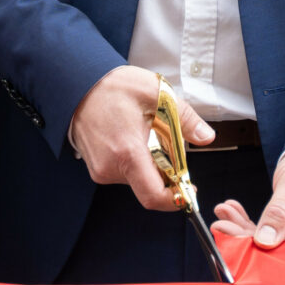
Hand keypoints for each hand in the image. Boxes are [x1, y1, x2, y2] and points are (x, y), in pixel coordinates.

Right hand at [67, 65, 212, 211]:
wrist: (77, 85)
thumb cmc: (113, 87)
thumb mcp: (156, 94)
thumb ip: (185, 118)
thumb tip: (206, 137)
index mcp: (127, 152)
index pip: (153, 195)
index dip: (175, 199)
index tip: (189, 189)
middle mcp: (110, 168)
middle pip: (149, 186)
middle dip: (166, 171)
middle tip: (169, 143)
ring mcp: (100, 170)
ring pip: (138, 179)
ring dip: (151, 164)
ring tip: (148, 134)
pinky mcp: (97, 168)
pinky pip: (125, 173)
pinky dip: (136, 161)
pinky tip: (134, 137)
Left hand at [211, 148, 284, 248]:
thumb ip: (280, 211)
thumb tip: (264, 242)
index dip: (261, 253)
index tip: (232, 240)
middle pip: (277, 252)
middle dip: (244, 240)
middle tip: (219, 225)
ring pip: (267, 244)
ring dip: (241, 230)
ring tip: (223, 214)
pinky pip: (266, 234)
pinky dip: (247, 224)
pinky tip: (232, 211)